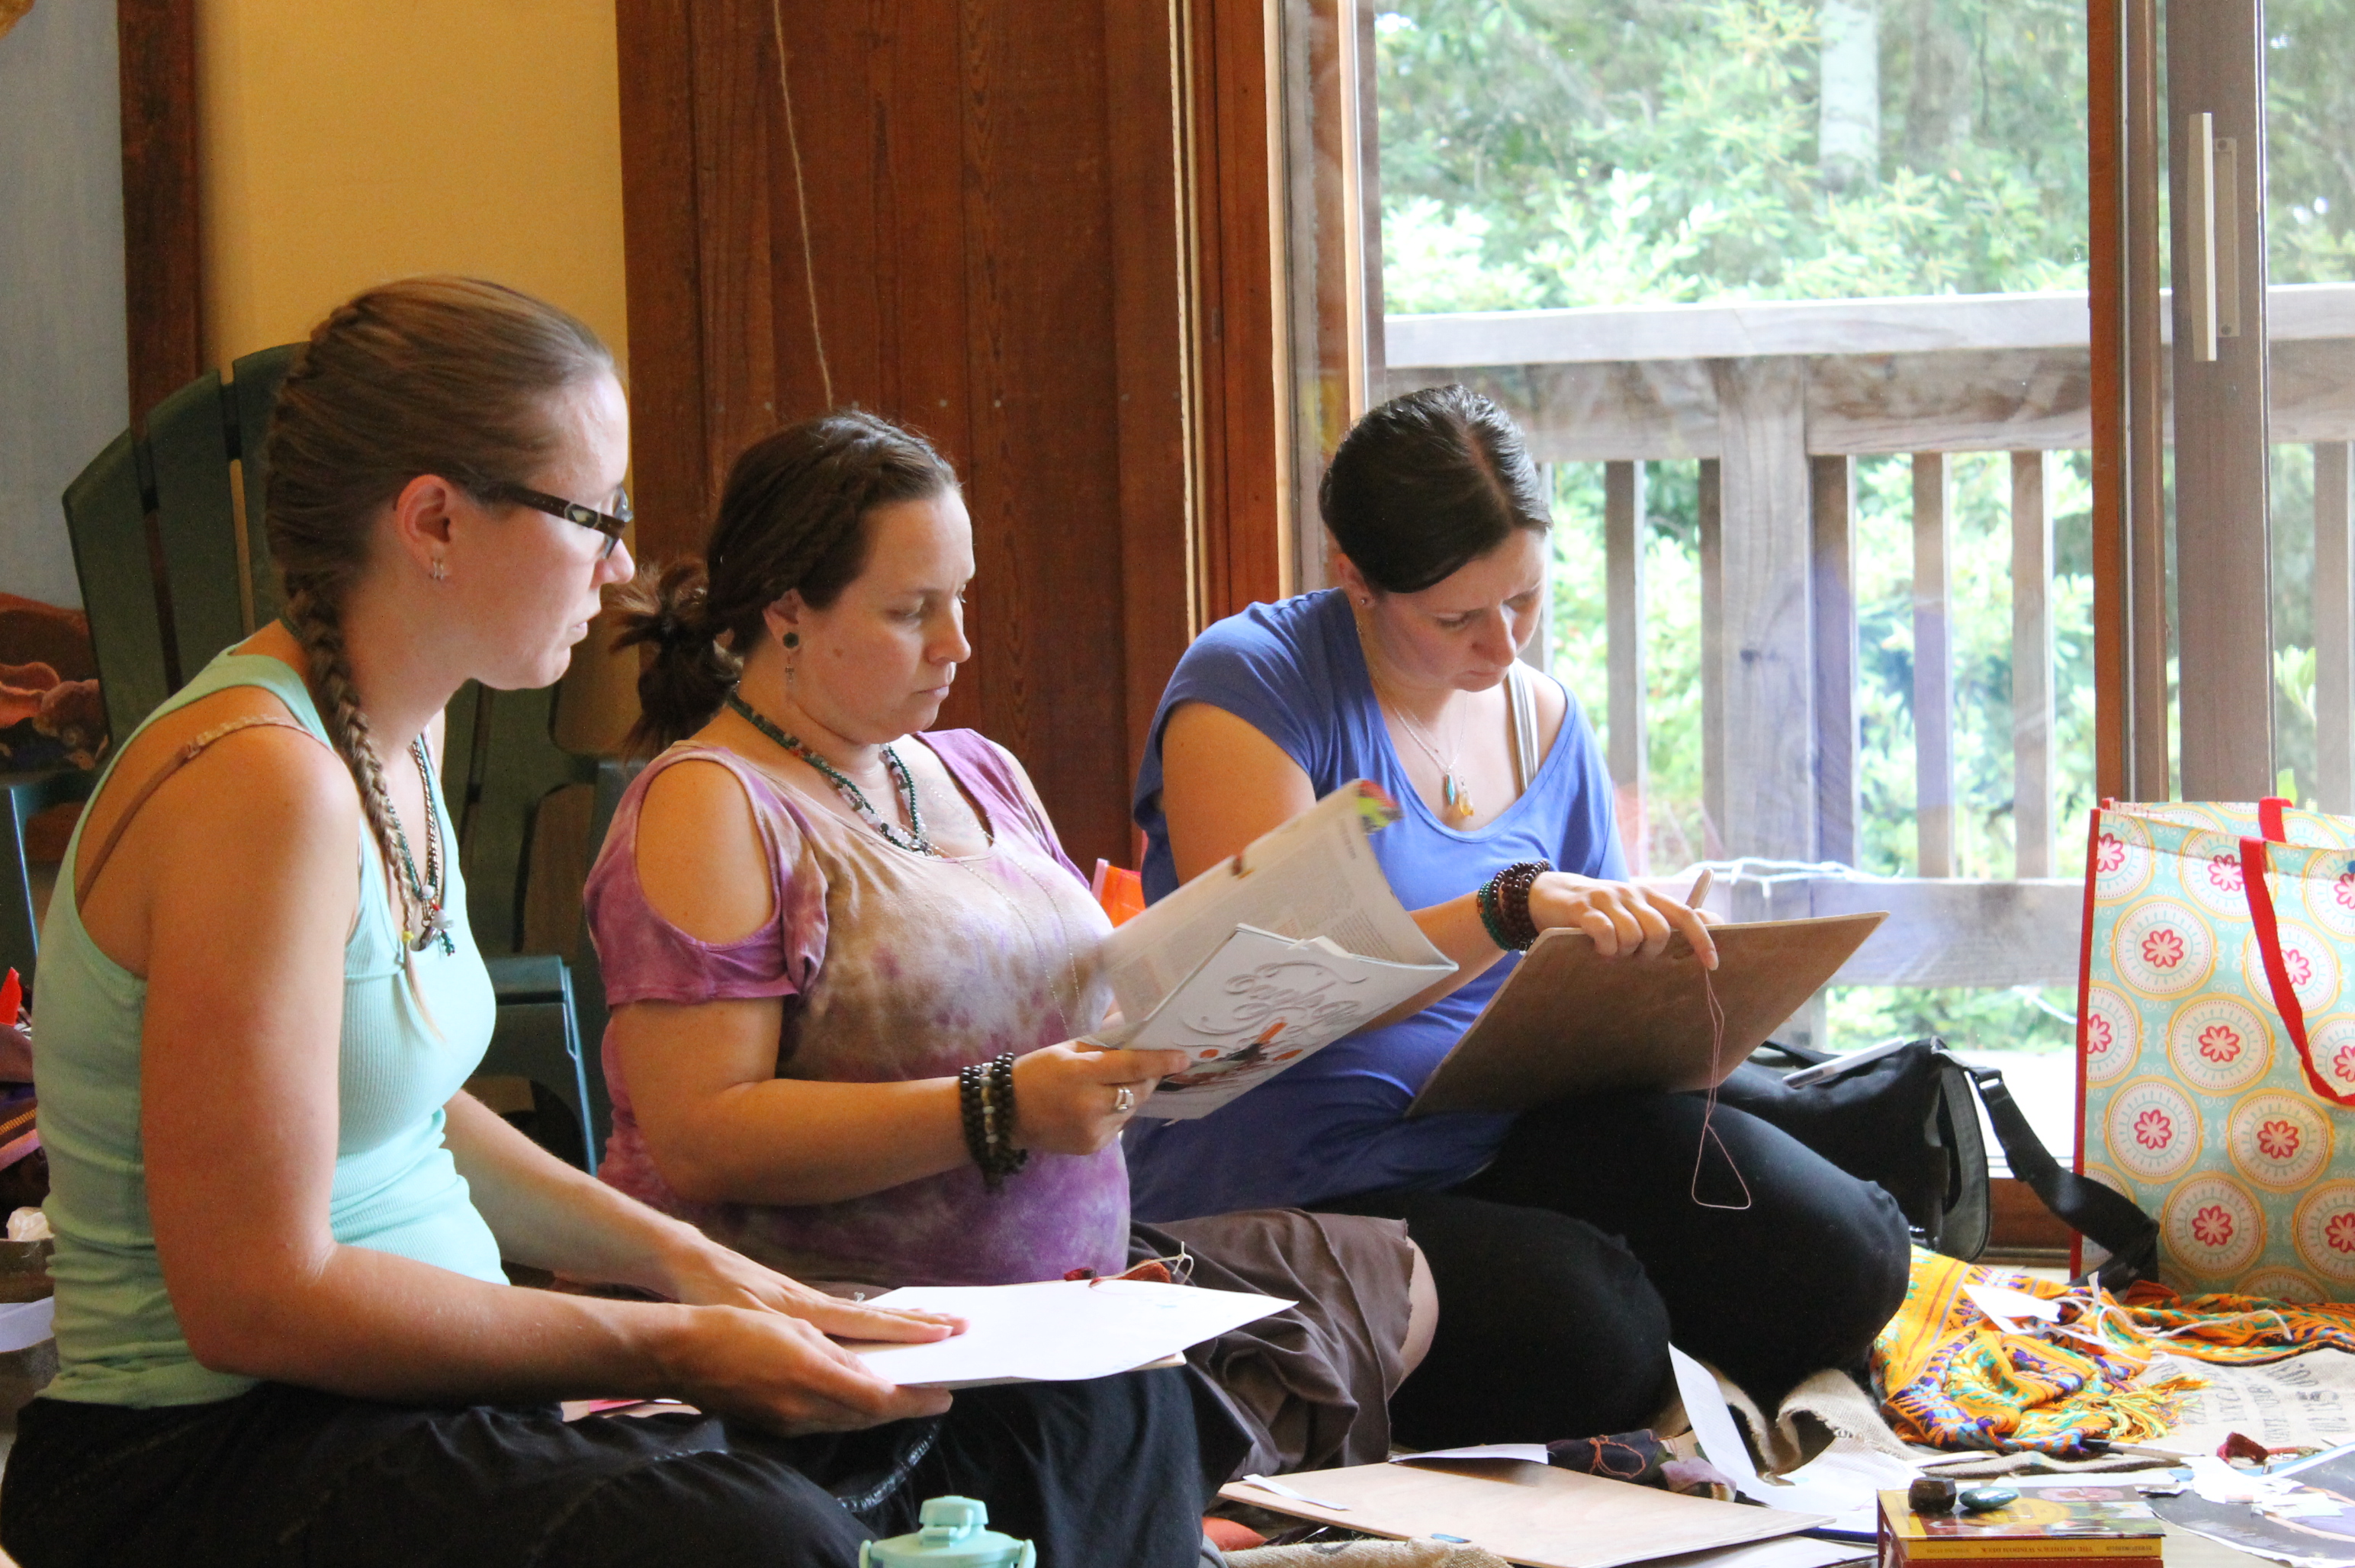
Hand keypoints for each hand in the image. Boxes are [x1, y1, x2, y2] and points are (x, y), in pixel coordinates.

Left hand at [656, 1232, 964, 1342]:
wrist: (691, 1260)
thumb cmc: (713, 1294)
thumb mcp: (743, 1318)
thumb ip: (784, 1337)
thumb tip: (827, 1354)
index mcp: (809, 1308)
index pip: (869, 1321)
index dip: (908, 1329)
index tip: (946, 1330)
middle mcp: (818, 1302)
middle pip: (880, 1313)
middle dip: (922, 1320)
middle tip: (964, 1322)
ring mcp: (811, 1300)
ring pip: (868, 1312)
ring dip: (905, 1319)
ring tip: (941, 1320)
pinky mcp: (800, 1302)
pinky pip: (850, 1314)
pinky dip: (878, 1319)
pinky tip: (888, 1325)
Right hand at [660, 1303, 954, 1435]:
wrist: (681, 1352)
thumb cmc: (736, 1325)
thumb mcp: (795, 1327)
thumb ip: (836, 1354)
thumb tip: (870, 1372)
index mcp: (811, 1376)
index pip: (878, 1399)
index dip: (915, 1399)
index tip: (945, 1393)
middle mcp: (802, 1408)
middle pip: (868, 1416)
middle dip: (907, 1407)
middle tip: (939, 1397)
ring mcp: (787, 1421)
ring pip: (848, 1422)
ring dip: (881, 1412)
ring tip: (911, 1399)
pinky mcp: (774, 1425)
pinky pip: (824, 1423)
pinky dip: (851, 1413)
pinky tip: (864, 1402)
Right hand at [1009, 1042, 1192, 1155]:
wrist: (1004, 1115)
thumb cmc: (1035, 1073)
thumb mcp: (1066, 1051)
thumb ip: (1102, 1048)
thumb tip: (1136, 1037)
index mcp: (1081, 1074)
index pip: (1132, 1066)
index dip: (1161, 1062)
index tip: (1183, 1058)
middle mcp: (1090, 1105)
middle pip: (1138, 1089)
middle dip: (1149, 1076)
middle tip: (1150, 1065)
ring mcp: (1092, 1130)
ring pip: (1131, 1108)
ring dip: (1132, 1095)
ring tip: (1113, 1085)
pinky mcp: (1093, 1146)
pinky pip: (1119, 1125)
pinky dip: (1117, 1112)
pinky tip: (1098, 1105)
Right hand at [1526, 873, 1719, 968]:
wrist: (1550, 894)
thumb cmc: (1598, 911)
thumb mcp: (1630, 912)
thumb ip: (1657, 922)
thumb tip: (1697, 934)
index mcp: (1649, 896)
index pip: (1687, 914)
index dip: (1703, 939)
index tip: (1712, 964)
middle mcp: (1632, 894)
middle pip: (1659, 931)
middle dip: (1649, 952)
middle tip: (1632, 956)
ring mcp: (1607, 898)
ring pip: (1632, 935)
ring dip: (1622, 952)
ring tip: (1609, 951)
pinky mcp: (1584, 907)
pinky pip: (1605, 933)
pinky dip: (1604, 947)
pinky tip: (1596, 947)